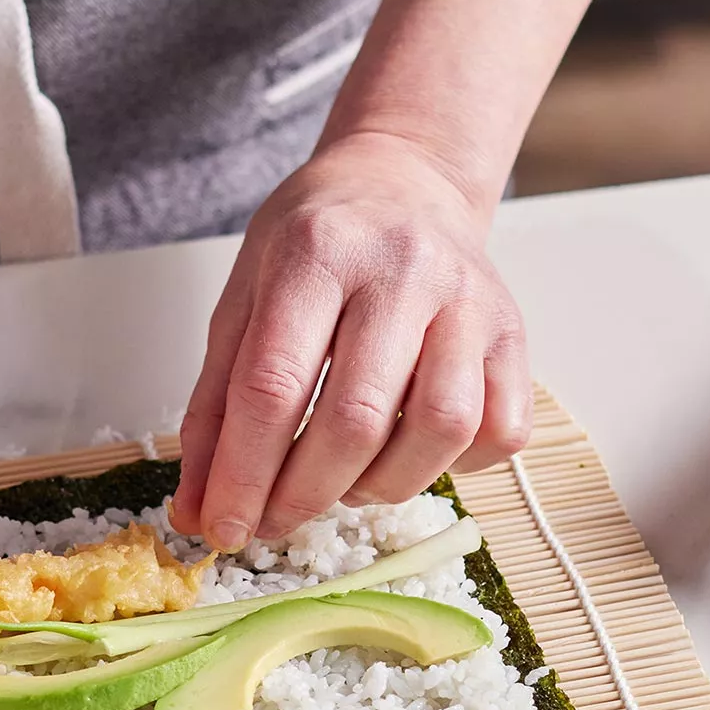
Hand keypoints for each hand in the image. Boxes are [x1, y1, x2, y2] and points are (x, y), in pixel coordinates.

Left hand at [171, 135, 532, 547]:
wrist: (402, 180)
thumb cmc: (315, 243)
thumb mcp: (242, 300)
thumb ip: (215, 407)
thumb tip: (196, 507)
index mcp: (317, 252)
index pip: (274, 386)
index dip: (244, 475)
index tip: (222, 529)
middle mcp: (403, 269)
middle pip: (356, 419)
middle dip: (303, 495)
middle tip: (272, 522)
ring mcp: (470, 301)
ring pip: (439, 430)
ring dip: (379, 486)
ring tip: (341, 481)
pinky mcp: (513, 334)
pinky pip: (499, 431)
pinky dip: (451, 468)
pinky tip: (406, 452)